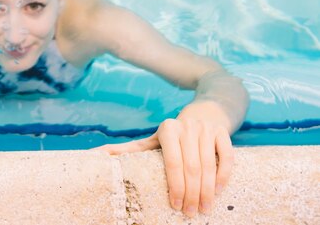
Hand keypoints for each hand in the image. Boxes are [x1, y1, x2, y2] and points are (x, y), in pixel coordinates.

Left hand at [89, 117, 232, 216]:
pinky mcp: (223, 132)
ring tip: (204, 208)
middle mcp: (187, 127)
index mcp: (168, 129)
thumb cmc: (175, 132)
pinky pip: (226, 157)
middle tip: (190, 213)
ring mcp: (206, 129)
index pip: (172, 163)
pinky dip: (223, 176)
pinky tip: (218, 191)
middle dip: (191, 193)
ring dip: (207, 190)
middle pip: (191, 167)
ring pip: (209, 165)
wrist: (206, 111)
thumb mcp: (154, 139)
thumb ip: (130, 148)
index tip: (175, 205)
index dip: (175, 186)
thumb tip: (97, 154)